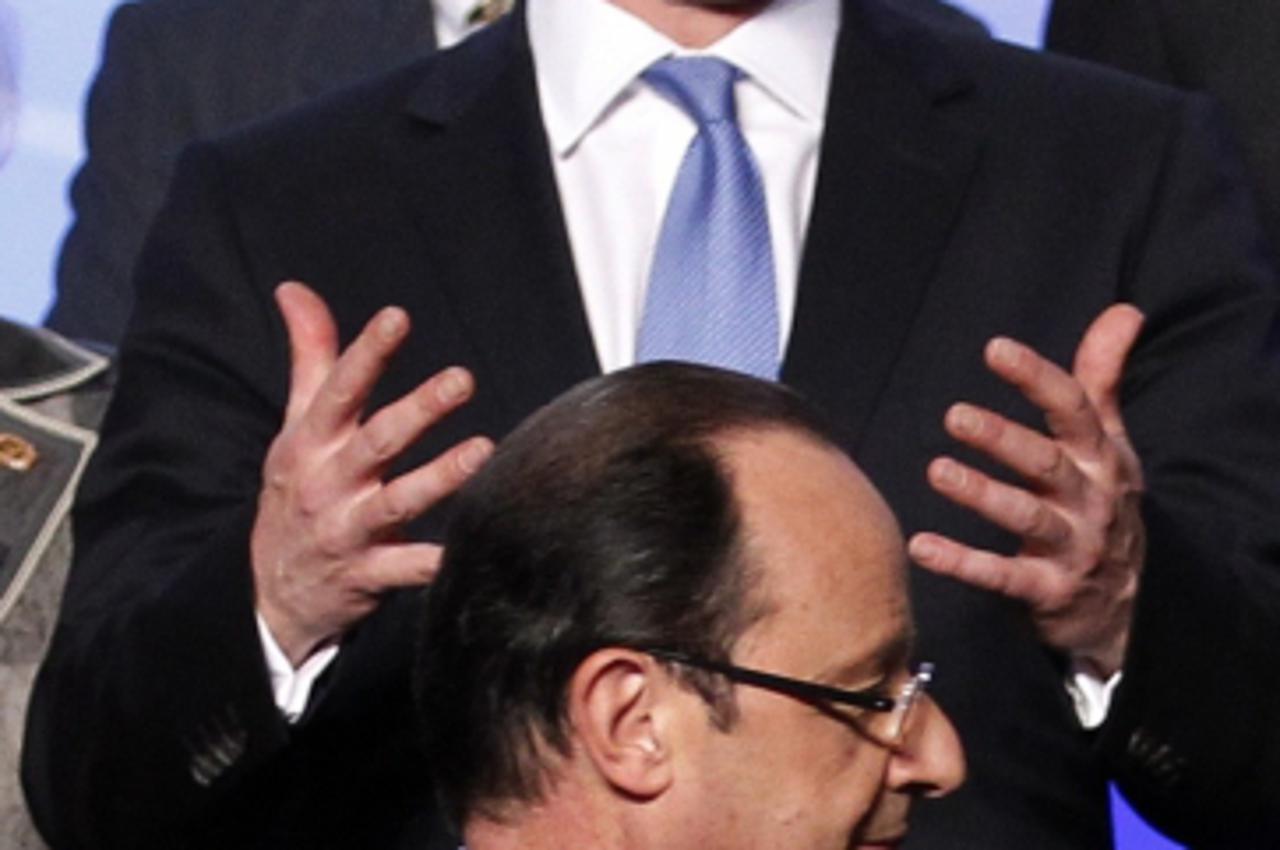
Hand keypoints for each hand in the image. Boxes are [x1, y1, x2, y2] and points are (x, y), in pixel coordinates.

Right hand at [251, 282, 492, 665]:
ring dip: (441, 477)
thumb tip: (294, 289)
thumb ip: (309, 359)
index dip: (366, 353)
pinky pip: (409, 569)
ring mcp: (348, 532)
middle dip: (419, 410)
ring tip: (483, 450)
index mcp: (311, 442)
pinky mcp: (370, 576)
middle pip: (377, 441)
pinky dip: (436, 562)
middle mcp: (329, 483)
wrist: (269, 593)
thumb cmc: (297, 492)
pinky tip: (470, 548)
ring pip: (399, 502)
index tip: (397, 317)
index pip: (338, 390)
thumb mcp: (295, 427)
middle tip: (462, 379)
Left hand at [908, 304, 1146, 675]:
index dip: (1037, 377)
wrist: (1124, 607)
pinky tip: (920, 548)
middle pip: (1046, 462)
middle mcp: (1091, 499)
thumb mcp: (1109, 444)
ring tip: (938, 471)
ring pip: (1027, 517)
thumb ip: (1102, 379)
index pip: (1074, 409)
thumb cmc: (1102, 506)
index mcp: (1101, 458)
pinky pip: (1003, 577)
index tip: (995, 349)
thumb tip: (1123, 310)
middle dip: (1003, 438)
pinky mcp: (1049, 590)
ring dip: (983, 494)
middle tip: (954, 416)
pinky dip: (963, 564)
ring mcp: (1073, 547)